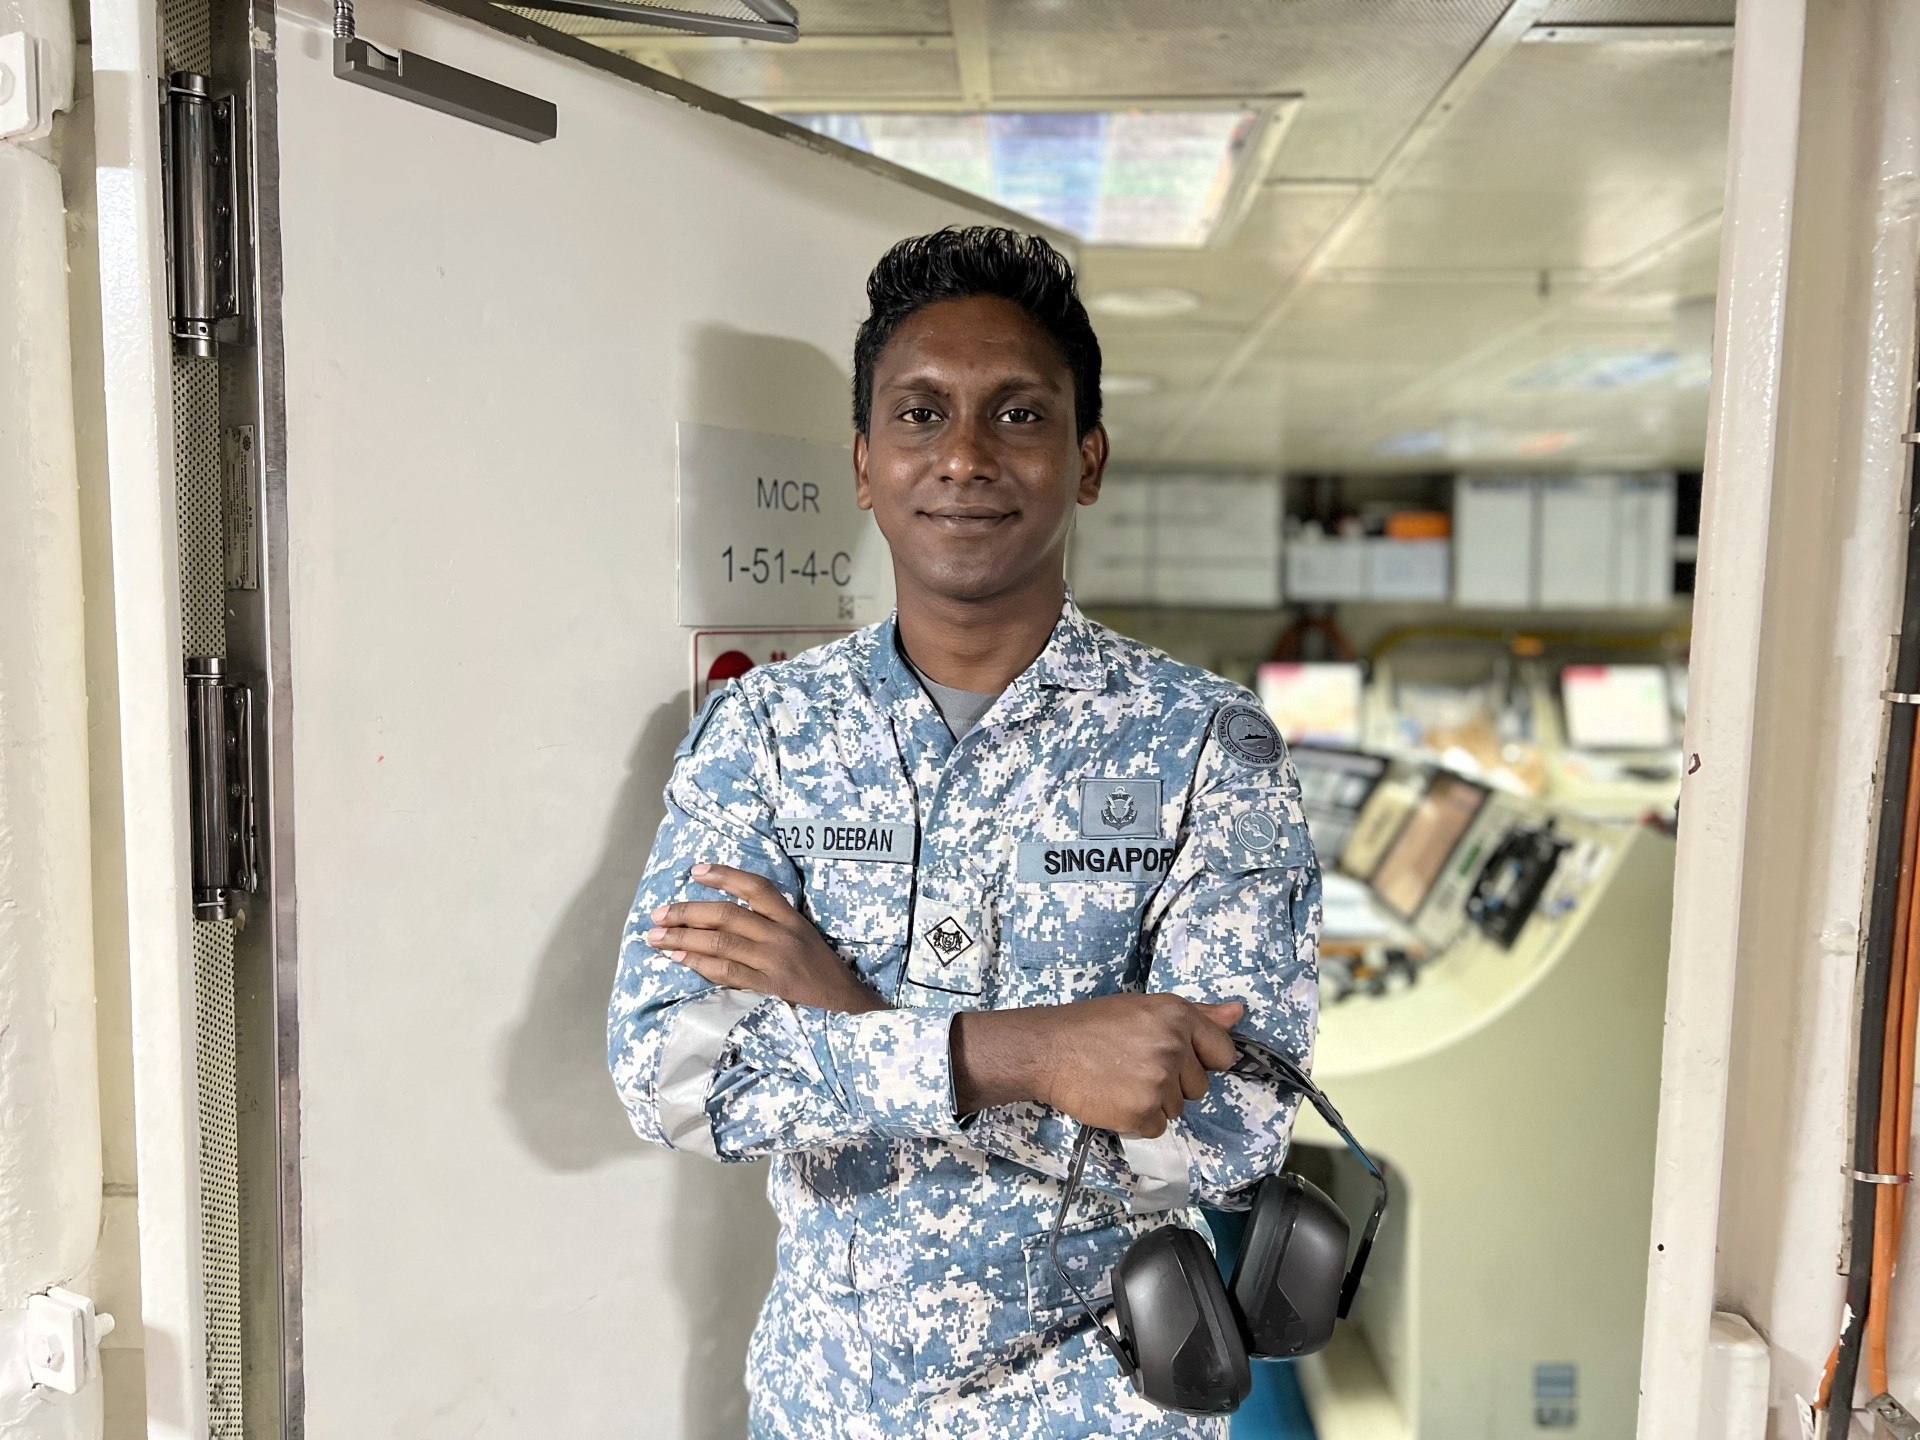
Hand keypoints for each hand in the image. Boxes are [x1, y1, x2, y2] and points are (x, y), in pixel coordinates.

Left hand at [646, 863, 887, 1014]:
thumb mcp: (801, 936)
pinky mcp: (770, 985)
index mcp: (791, 918)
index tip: (696, 871)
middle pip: (728, 914)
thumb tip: (722, 916)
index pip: (756, 887)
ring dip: (683, 938)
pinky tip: (678, 958)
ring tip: (656, 937)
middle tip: (659, 914)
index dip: (725, 875)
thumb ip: (770, 923)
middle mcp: (782, 934)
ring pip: (722, 943)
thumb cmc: (820, 969)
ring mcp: (775, 960)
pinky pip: (728, 972)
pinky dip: (699, 963)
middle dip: (688, 912)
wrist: (846, 1003)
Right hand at [952, 994, 1244, 1137]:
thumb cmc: (1093, 1025)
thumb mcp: (1146, 1008)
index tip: (1175, 1057)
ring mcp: (1159, 1082)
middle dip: (1173, 1082)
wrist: (1048, 1050)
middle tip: (1135, 1065)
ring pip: (1178, 1108)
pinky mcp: (1142, 1112)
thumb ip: (1198, 1014)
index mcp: (1177, 1016)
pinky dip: (1138, 1119)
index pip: (1222, 1052)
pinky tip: (1115, 1097)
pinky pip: (1157, 1127)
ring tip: (1121, 1080)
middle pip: (1199, 1086)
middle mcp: (1173, 1046)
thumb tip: (1239, 1012)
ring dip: (1154, 1101)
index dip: (1200, 1059)